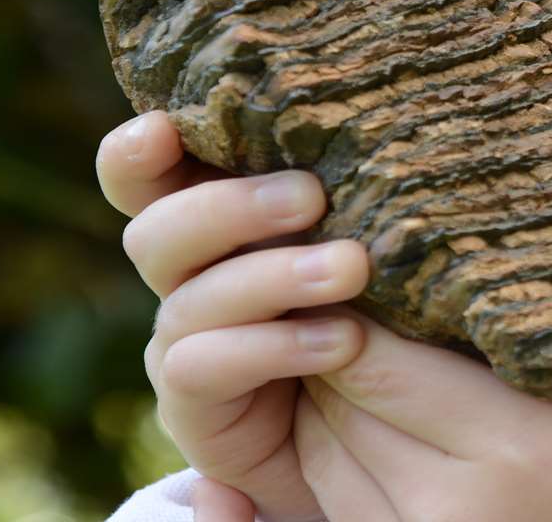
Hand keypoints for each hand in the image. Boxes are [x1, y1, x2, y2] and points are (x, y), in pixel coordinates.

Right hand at [98, 110, 371, 521]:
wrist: (411, 427)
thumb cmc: (402, 302)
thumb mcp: (380, 238)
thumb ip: (352, 194)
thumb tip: (369, 125)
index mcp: (224, 222)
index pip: (152, 178)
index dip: (140, 154)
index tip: (163, 128)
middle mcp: (192, 278)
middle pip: (155, 232)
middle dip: (227, 208)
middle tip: (311, 197)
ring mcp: (189, 345)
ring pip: (187, 301)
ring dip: (271, 278)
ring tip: (351, 268)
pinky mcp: (197, 409)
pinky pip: (201, 368)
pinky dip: (272, 347)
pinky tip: (343, 340)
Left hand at [291, 237, 551, 521]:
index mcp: (523, 448)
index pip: (379, 364)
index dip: (353, 307)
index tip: (368, 257)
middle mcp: (455, 508)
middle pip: (338, 406)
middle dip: (334, 343)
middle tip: (350, 284)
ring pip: (323, 456)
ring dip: (331, 398)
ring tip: (359, 341)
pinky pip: (336, 503)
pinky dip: (338, 454)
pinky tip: (371, 410)